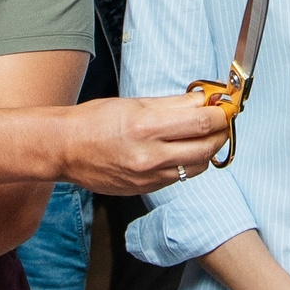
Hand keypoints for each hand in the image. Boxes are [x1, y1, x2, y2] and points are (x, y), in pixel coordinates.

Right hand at [61, 94, 230, 193]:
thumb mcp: (134, 103)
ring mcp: (149, 177)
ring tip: (202, 134)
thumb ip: (174, 104)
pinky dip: (188, 162)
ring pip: (198, 166)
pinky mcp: (146, 189)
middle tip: (221, 119)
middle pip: (207, 147)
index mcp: (146, 127)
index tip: (225, 106)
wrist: (64, 149)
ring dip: (207, 149)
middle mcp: (150, 156)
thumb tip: (204, 100)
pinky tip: (181, 149)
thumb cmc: (94, 121)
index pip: (202, 122)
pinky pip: (180, 177)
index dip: (221, 114)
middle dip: (221, 131)